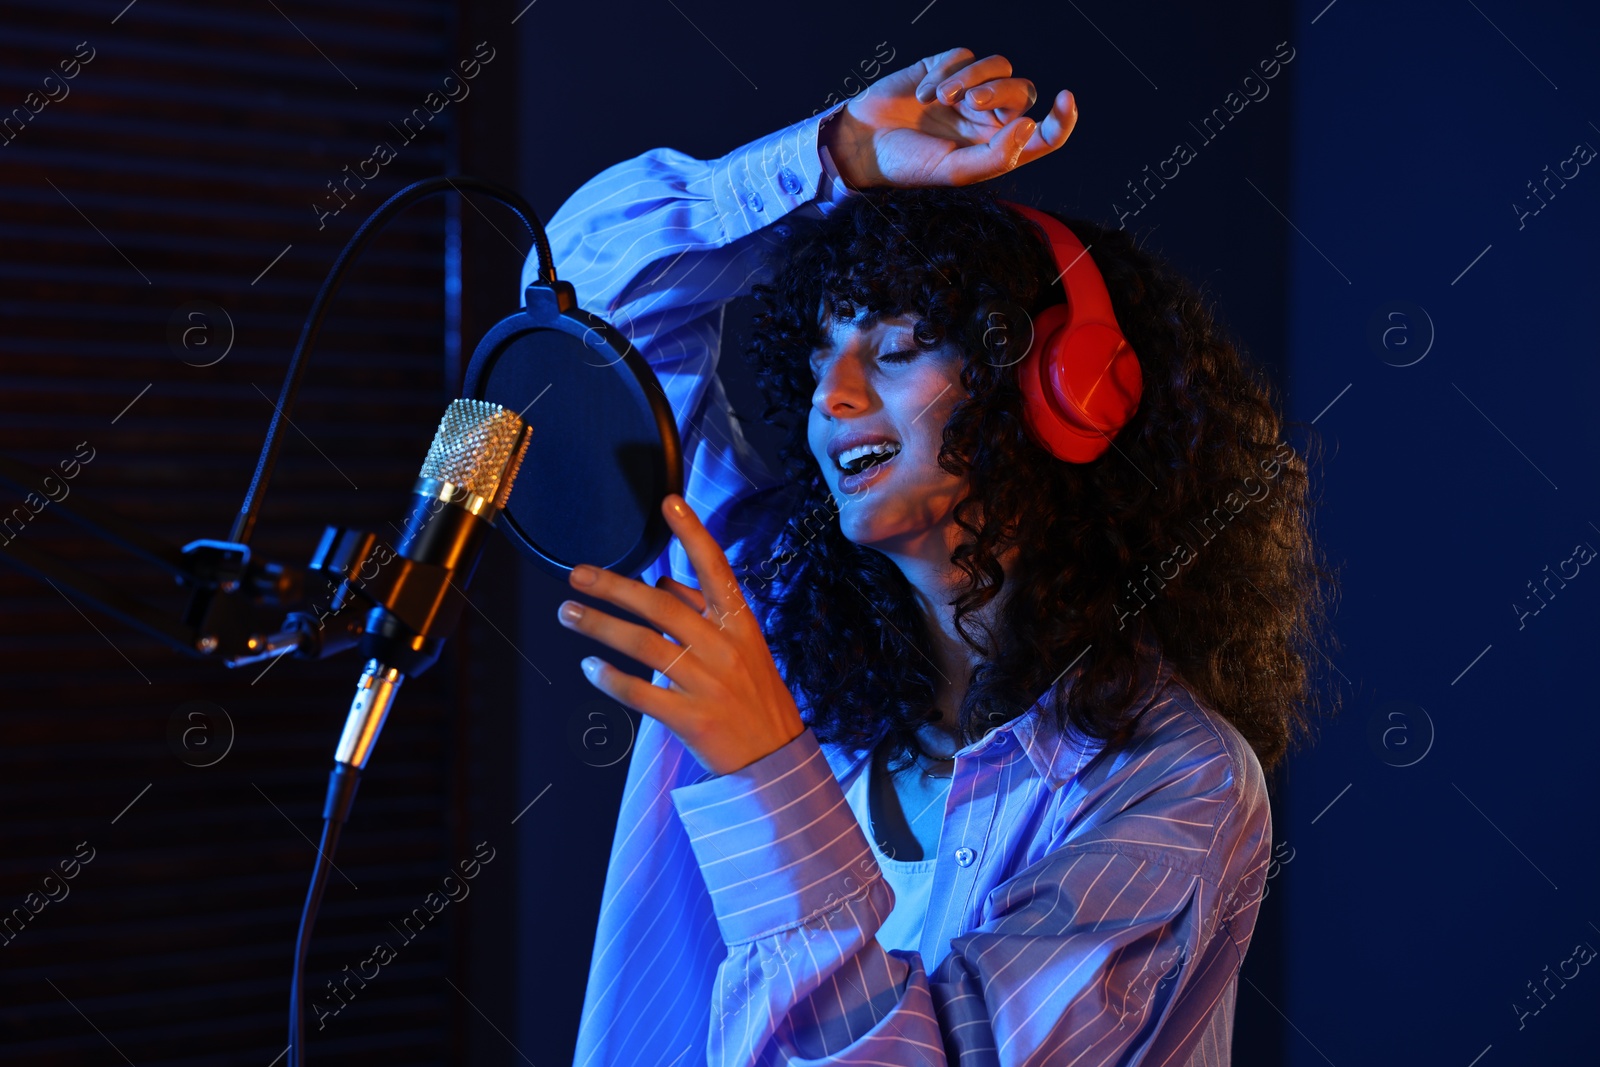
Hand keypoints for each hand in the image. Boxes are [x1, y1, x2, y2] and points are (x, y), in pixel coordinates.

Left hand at [555, 494, 805, 775]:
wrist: (776, 760)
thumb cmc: (755, 697)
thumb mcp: (743, 647)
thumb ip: (704, 613)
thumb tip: (664, 582)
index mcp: (739, 625)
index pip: (715, 570)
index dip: (693, 535)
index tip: (669, 503)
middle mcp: (724, 648)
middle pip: (660, 606)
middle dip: (614, 587)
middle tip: (577, 575)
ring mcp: (708, 684)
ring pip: (644, 646)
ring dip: (600, 626)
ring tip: (568, 613)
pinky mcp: (693, 719)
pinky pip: (643, 693)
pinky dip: (612, 679)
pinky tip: (590, 668)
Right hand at [820, 46, 1077, 188]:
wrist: (862, 144)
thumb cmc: (909, 165)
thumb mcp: (956, 172)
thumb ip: (998, 156)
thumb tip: (1032, 127)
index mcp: (998, 149)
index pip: (1045, 134)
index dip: (1062, 119)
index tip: (1065, 98)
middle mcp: (990, 119)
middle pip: (1023, 91)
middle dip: (1000, 92)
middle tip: (970, 102)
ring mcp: (970, 91)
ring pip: (1000, 66)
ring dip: (972, 78)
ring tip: (942, 98)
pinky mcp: (947, 68)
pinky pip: (965, 56)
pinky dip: (945, 72)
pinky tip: (923, 94)